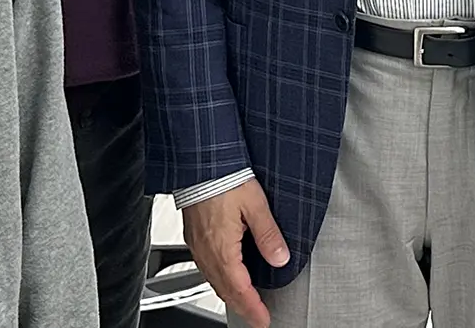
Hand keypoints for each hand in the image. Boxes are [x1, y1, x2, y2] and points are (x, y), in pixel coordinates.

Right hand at [181, 181, 290, 327]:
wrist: (200, 163)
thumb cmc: (225, 178)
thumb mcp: (256, 204)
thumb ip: (268, 234)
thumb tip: (280, 257)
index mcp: (222, 248)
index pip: (240, 289)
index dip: (253, 307)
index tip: (263, 319)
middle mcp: (206, 252)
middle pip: (225, 291)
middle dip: (243, 307)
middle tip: (256, 318)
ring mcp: (198, 246)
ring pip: (214, 281)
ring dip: (230, 296)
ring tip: (245, 303)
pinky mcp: (194, 238)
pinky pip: (206, 269)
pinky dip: (219, 280)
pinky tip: (227, 277)